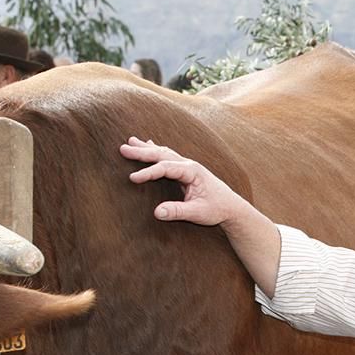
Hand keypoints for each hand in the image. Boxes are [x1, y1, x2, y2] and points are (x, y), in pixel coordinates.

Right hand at [120, 136, 248, 226]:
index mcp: (193, 172)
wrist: (232, 207)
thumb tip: (156, 212)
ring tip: (130, 141)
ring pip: (164, 153)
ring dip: (147, 148)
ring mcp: (188, 166)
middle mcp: (190, 165)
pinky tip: (148, 144)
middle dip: (142, 152)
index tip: (132, 178)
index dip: (149, 173)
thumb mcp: (198, 213)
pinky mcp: (186, 171)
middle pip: (163, 155)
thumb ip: (178, 212)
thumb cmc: (217, 209)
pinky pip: (168, 157)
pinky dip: (156, 151)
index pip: (166, 168)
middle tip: (122, 148)